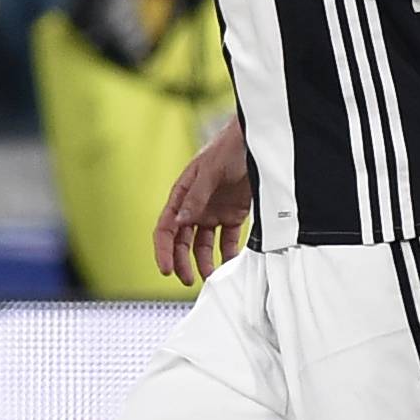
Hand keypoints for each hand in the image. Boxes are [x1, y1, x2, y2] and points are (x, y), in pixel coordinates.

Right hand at [154, 121, 252, 285]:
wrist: (256, 140)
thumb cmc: (228, 147)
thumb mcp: (211, 170)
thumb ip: (196, 196)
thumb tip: (180, 221)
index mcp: (182, 194)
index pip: (165, 227)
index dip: (163, 250)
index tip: (167, 269)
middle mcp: (195, 206)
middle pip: (182, 241)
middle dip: (182, 262)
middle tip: (188, 280)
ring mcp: (213, 212)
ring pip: (202, 245)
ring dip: (203, 262)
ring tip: (211, 277)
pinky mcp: (232, 215)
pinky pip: (227, 240)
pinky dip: (226, 254)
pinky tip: (229, 265)